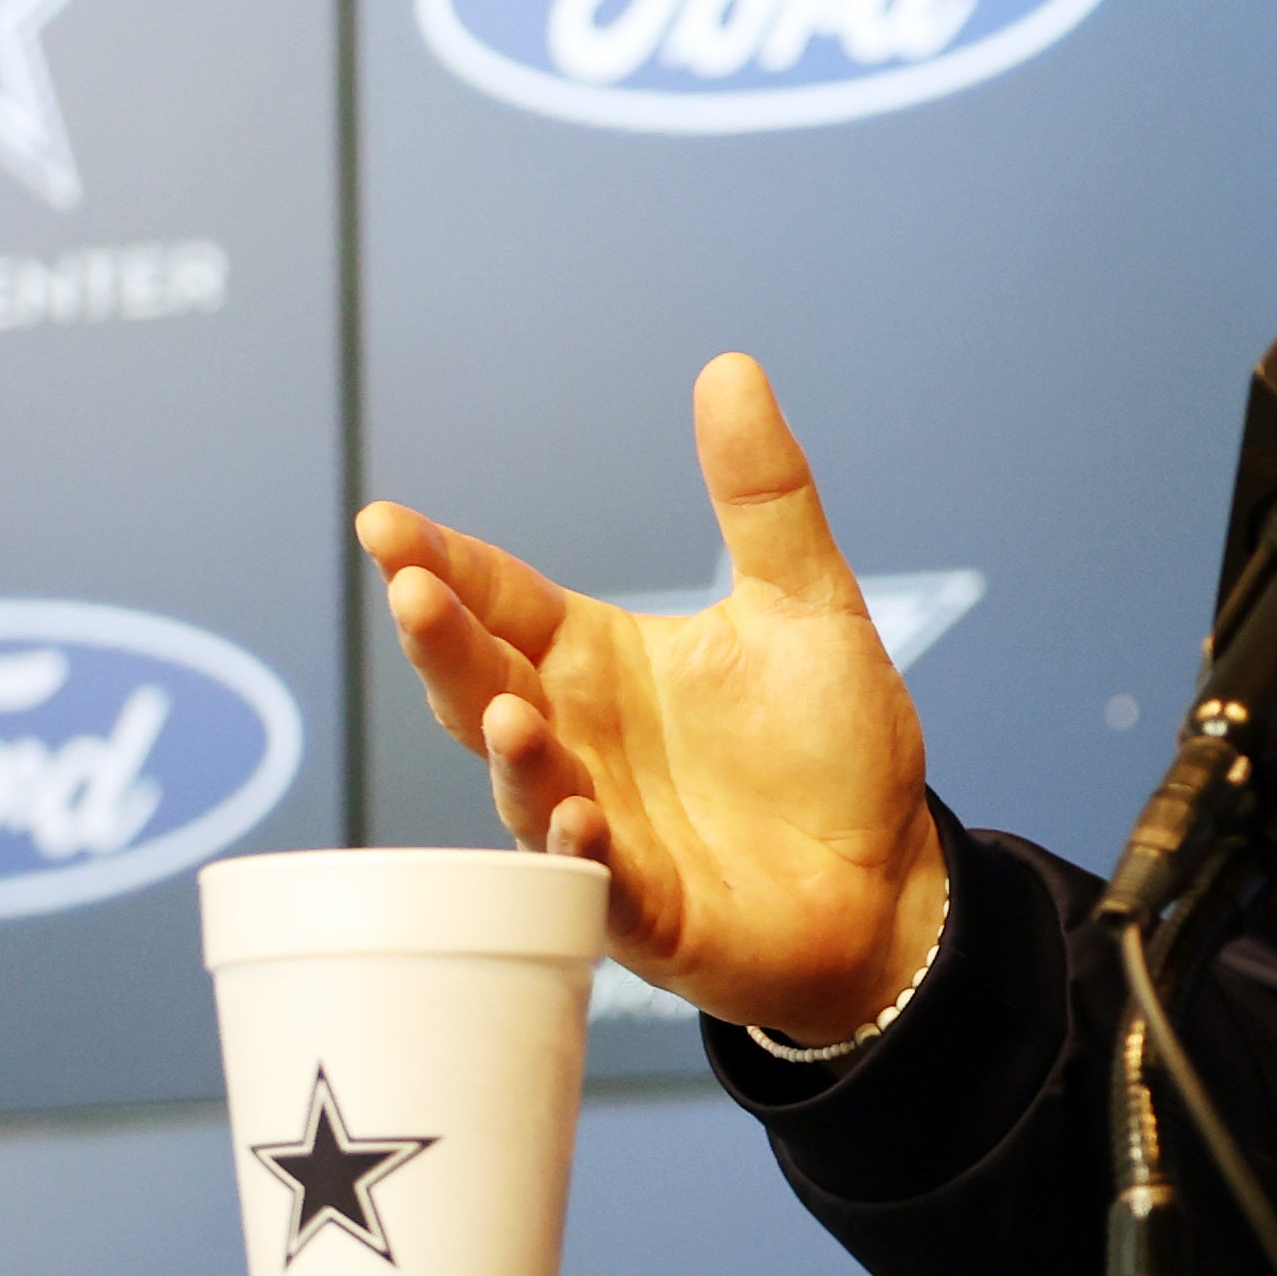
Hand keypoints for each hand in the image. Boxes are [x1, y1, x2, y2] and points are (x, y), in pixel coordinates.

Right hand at [352, 354, 947, 1040]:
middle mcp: (579, 739)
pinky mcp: (644, 908)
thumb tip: (731, 367)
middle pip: (482, 684)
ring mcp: (600, 827)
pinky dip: (580, 853)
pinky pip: (594, 883)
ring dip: (509, 749)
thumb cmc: (830, 745)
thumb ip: (762, 495)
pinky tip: (580, 818)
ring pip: (525, 785)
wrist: (890, 874)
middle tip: (411, 590)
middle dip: (442, 642)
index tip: (387, 524)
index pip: (501, 600)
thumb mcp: (805, 602)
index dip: (445, 564)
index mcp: (598, 662)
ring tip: (504, 709)